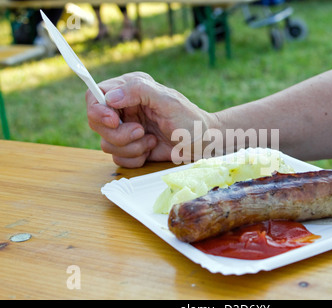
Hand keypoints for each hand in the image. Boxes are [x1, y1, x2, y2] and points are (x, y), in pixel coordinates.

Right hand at [86, 72, 212, 167]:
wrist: (202, 144)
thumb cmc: (190, 120)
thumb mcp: (168, 101)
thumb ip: (139, 91)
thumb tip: (110, 97)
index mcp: (130, 89)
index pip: (94, 95)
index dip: (98, 110)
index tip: (114, 121)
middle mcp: (124, 108)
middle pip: (96, 123)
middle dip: (119, 134)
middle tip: (141, 132)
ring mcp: (125, 129)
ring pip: (106, 143)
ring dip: (131, 147)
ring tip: (151, 140)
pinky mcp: (130, 148)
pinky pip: (118, 158)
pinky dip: (135, 158)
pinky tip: (151, 149)